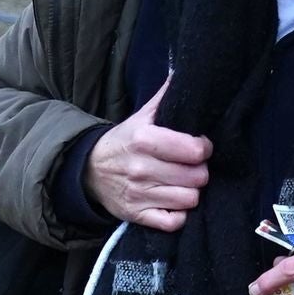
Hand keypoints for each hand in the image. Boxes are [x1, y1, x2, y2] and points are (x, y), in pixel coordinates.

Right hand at [85, 80, 210, 231]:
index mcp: (144, 140)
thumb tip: (184, 71)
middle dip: (200, 171)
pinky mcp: (136, 216)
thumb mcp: (141, 116)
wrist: (89, 170)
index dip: (204, 148)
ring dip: (191, 192)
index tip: (200, 146)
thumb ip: (165, 97)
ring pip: (190, 200)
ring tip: (183, 183)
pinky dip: (178, 215)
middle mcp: (141, 168)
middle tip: (192, 167)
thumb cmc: (124, 141)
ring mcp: (139, 195)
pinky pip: (173, 223)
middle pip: (197, 177)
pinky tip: (174, 202)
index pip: (194, 150)